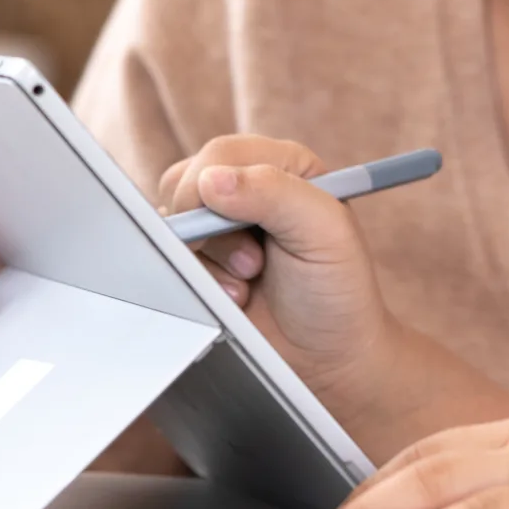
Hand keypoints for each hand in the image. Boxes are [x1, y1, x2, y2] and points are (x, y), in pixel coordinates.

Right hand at [154, 135, 324, 307]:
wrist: (325, 354)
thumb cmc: (337, 290)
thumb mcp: (324, 232)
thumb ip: (275, 194)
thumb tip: (211, 180)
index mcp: (284, 166)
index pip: (222, 154)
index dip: (210, 185)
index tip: (221, 224)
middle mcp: (250, 189)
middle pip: (188, 182)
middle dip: (210, 228)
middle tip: (251, 262)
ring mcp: (223, 226)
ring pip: (175, 219)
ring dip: (207, 256)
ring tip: (249, 277)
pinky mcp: (205, 260)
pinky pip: (171, 255)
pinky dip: (198, 278)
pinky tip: (234, 295)